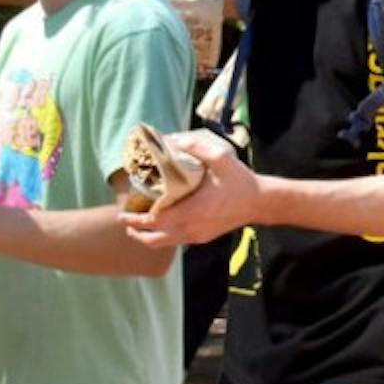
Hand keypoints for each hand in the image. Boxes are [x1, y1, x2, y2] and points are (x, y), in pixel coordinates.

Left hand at [122, 133, 258, 247]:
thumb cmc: (240, 181)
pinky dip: (162, 237)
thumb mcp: (222, 158)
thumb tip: (173, 139)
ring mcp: (196, 236)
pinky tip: (162, 225)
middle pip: (153, 238)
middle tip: (125, 221)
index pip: (154, 221)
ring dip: (147, 237)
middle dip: (135, 231)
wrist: (261, 202)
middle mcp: (190, 228)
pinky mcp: (202, 238)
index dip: (135, 220)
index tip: (123, 212)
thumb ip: (197, 147)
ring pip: (162, 244)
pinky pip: (175, 242)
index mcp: (190, 211)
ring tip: (137, 227)